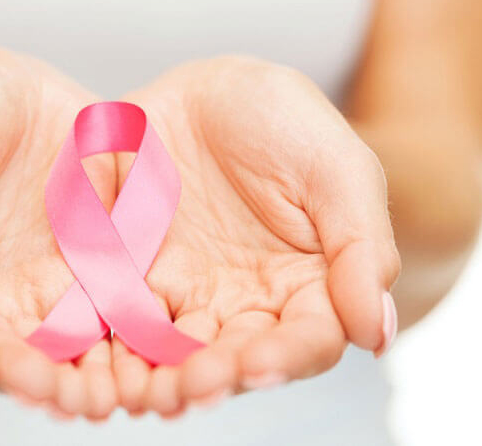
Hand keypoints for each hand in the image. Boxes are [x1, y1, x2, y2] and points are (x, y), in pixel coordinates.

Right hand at [0, 47, 119, 419]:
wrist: (11, 92)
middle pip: (3, 360)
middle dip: (26, 378)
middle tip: (48, 388)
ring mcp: (47, 297)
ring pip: (65, 352)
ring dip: (82, 378)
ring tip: (100, 393)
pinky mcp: (100, 277)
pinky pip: (117, 315)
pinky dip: (130, 339)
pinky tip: (147, 352)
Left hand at [111, 57, 399, 416]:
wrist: (205, 92)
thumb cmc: (283, 122)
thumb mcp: (336, 168)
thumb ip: (361, 246)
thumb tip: (377, 336)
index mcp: (308, 286)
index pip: (306, 339)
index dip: (286, 357)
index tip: (259, 364)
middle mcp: (247, 304)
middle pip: (235, 358)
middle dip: (215, 376)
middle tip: (193, 386)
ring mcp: (187, 294)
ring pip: (176, 351)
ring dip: (161, 376)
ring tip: (147, 390)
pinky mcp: (133, 279)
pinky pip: (121, 319)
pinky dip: (113, 346)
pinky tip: (104, 364)